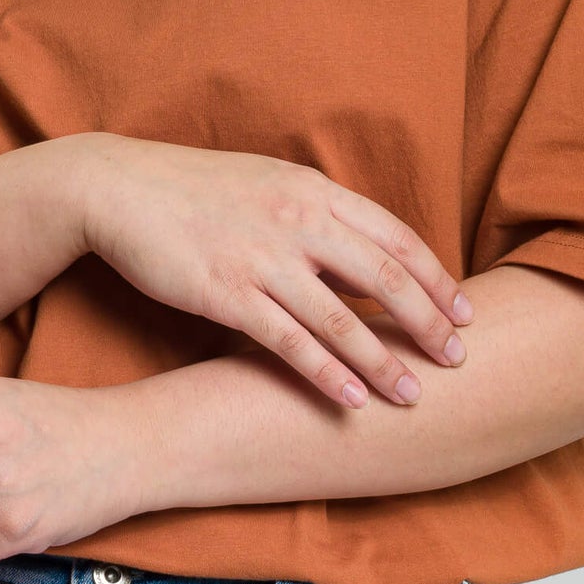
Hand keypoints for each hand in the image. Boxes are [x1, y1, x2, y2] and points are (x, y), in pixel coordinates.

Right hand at [73, 132, 473, 407]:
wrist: (119, 188)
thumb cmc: (190, 191)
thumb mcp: (265, 184)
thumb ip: (314, 213)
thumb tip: (356, 248)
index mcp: (312, 191)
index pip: (394, 236)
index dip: (435, 277)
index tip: (464, 312)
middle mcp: (297, 222)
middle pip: (383, 278)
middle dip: (427, 323)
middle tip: (458, 360)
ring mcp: (262, 258)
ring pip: (341, 317)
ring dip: (382, 360)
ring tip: (412, 396)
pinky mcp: (226, 293)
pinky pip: (288, 340)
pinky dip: (325, 372)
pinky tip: (351, 399)